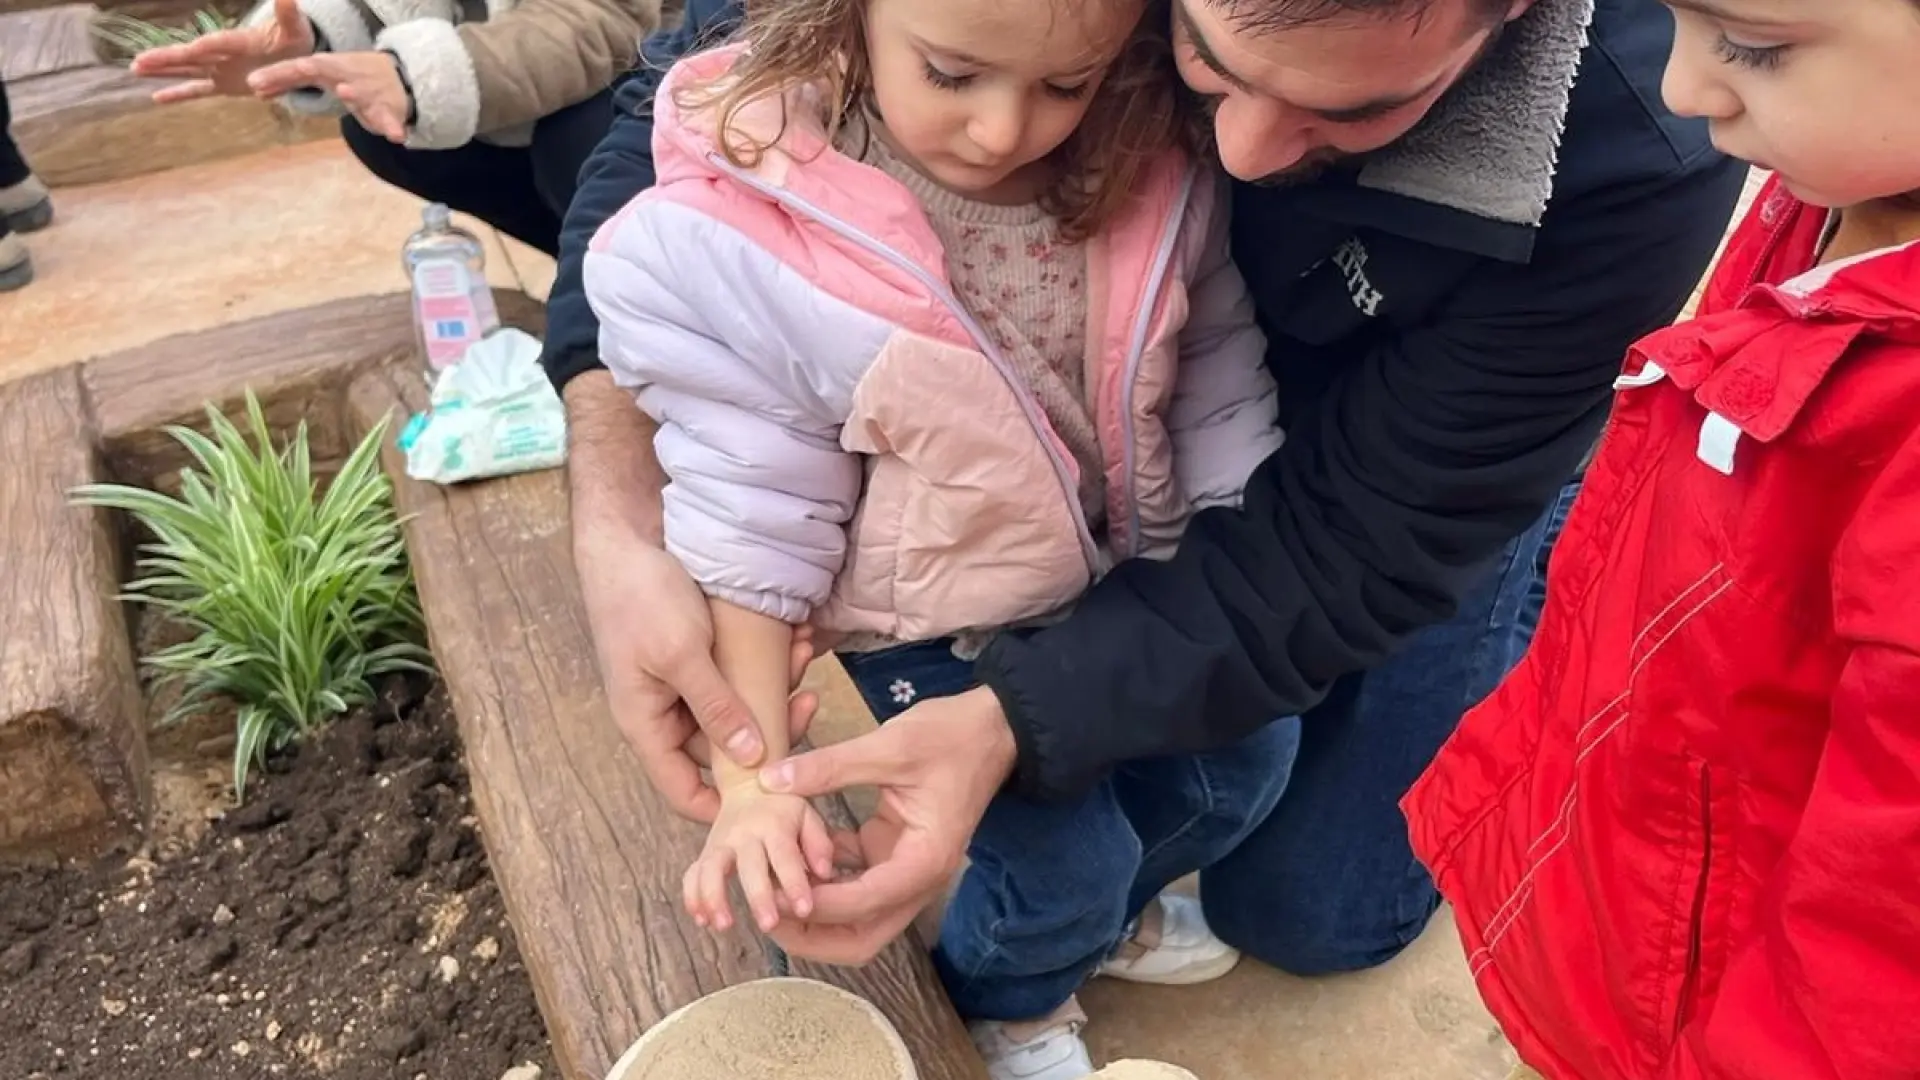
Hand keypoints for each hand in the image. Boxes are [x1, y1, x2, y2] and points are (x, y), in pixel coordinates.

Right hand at [130, 0, 313, 102]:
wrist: (293, 53)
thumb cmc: (293, 38)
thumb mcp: (295, 28)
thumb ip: (289, 14)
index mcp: (240, 40)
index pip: (220, 43)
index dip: (206, 47)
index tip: (190, 50)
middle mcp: (223, 54)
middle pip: (192, 55)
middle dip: (168, 58)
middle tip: (140, 59)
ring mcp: (220, 68)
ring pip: (187, 70)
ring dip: (163, 70)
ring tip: (135, 68)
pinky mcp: (222, 83)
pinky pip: (198, 90)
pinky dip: (179, 94)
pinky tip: (156, 97)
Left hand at [247, 51, 411, 141]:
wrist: (398, 75)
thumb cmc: (350, 76)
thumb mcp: (319, 75)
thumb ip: (290, 82)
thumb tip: (256, 90)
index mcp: (326, 67)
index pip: (297, 68)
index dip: (276, 75)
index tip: (253, 83)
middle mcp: (345, 75)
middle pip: (323, 70)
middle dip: (312, 69)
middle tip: (301, 68)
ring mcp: (368, 91)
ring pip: (359, 92)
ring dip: (353, 92)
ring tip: (345, 92)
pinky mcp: (388, 109)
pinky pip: (389, 119)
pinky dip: (392, 126)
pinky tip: (396, 137)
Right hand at [576, 536, 814, 822]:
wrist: (625, 539)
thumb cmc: (640, 597)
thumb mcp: (682, 654)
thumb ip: (716, 708)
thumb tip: (750, 758)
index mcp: (646, 725)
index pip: (684, 792)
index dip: (725, 805)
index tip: (774, 797)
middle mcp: (664, 714)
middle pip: (723, 750)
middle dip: (770, 728)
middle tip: (809, 701)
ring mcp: (681, 687)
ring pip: (738, 710)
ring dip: (774, 687)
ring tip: (803, 654)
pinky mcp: (699, 660)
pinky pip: (738, 676)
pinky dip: (765, 663)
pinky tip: (793, 638)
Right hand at [686, 789, 837, 932]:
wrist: (747, 785)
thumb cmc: (784, 809)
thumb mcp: (808, 816)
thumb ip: (819, 843)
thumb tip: (824, 872)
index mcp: (775, 825)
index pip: (786, 856)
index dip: (795, 883)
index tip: (805, 909)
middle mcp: (745, 834)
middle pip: (749, 866)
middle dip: (758, 896)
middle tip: (769, 925)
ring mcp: (720, 843)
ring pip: (711, 869)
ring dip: (715, 898)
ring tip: (723, 926)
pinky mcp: (705, 852)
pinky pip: (692, 874)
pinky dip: (692, 896)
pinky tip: (701, 920)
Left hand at [758, 687, 1017, 964]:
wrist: (992, 727)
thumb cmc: (952, 736)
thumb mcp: (890, 745)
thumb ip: (830, 765)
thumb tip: (771, 780)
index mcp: (924, 861)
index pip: (862, 905)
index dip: (812, 905)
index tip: (770, 894)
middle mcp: (918, 878)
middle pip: (861, 937)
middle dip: (813, 936)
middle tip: (765, 915)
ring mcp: (906, 869)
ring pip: (857, 918)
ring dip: (815, 913)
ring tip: (768, 891)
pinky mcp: (893, 852)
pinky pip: (854, 882)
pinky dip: (823, 879)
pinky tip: (790, 858)